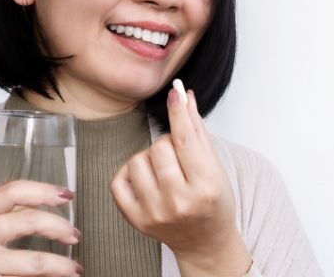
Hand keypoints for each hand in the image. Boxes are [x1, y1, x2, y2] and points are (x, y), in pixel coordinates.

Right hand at [0, 180, 82, 276]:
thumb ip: (1, 214)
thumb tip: (45, 204)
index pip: (13, 191)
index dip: (45, 190)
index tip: (66, 195)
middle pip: (30, 221)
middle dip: (60, 227)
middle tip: (74, 235)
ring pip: (36, 261)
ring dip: (62, 264)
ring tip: (74, 268)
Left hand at [110, 88, 251, 275]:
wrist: (205, 241)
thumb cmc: (214, 202)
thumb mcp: (215, 166)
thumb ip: (198, 131)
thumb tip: (184, 96)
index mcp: (205, 186)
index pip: (186, 140)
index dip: (178, 112)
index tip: (174, 94)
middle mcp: (179, 201)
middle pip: (159, 147)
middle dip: (168, 144)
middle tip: (179, 157)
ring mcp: (155, 212)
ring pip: (137, 160)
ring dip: (149, 159)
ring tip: (164, 170)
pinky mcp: (136, 220)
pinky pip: (118, 180)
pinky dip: (129, 173)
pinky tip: (146, 178)